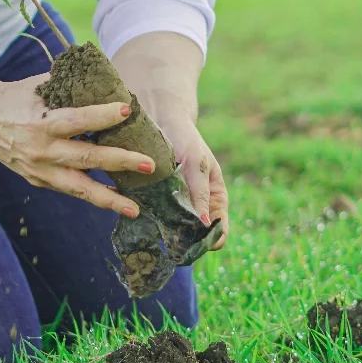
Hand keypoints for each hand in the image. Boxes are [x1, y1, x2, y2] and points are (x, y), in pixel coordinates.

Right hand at [0, 74, 156, 217]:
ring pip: (79, 188)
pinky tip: (114, 198)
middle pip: (86, 158)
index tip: (127, 110)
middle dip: (120, 161)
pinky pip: (69, 190)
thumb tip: (109, 78)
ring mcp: (38, 170)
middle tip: (149, 163)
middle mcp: (41, 150)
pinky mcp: (37, 180)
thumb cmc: (16, 96)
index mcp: (41, 122)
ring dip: (109, 199)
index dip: (102, 115)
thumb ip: (71, 86)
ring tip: (135, 208)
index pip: (77, 120)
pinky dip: (91, 194)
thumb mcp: (40, 85)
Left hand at [157, 109, 228, 248]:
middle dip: (187, 242)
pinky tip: (142, 220)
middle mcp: (197, 205)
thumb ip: (200, 192)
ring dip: (168, 234)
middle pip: (197, 236)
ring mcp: (177, 204)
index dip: (212, 241)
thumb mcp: (197, 164)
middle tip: (173, 242)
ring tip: (157, 233)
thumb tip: (205, 224)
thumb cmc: (186, 139)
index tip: (196, 242)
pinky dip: (151, 221)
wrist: (162, 120)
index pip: (220, 230)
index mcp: (215, 198)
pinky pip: (156, 217)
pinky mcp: (156, 199)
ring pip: (175, 230)